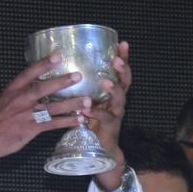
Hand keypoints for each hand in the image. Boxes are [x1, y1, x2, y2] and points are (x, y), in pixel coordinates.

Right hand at [0, 53, 93, 169]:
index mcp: (13, 90)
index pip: (29, 73)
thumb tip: (39, 85)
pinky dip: (66, 122)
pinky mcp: (30, 129)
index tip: (58, 56)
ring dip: (71, 104)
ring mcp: (25, 115)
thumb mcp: (5, 101)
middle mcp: (19, 100)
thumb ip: (21, 93)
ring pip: (52, 107)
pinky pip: (52, 124)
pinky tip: (78, 120)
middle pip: (43, 88)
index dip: (44, 64)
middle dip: (62, 82)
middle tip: (78, 76)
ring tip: (87, 100)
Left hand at [91, 41, 131, 191]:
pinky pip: (105, 117)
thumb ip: (84, 88)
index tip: (121, 43)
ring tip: (105, 82)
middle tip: (117, 60)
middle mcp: (118, 100)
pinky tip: (87, 108)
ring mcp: (116, 113)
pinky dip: (95, 112)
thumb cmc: (92, 121)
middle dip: (123, 69)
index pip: (120, 71)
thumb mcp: (88, 101)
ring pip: (120, 98)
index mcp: (112, 92)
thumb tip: (67, 69)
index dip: (123, 57)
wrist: (99, 148)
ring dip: (113, 89)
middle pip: (126, 81)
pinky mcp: (110, 126)